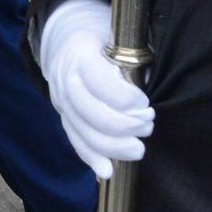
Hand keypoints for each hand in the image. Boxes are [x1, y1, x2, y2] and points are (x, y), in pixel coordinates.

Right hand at [37, 0, 153, 179]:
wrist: (69, 43)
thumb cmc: (105, 42)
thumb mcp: (119, 40)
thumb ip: (133, 61)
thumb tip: (150, 85)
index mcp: (80, 54)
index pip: (98, 81)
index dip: (123, 97)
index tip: (144, 104)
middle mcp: (65, 79)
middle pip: (88, 110)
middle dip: (122, 125)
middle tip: (147, 127)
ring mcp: (61, 100)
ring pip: (82, 130)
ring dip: (112, 146)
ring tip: (138, 149)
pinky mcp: (64, 117)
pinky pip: (75, 140)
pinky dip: (91, 157)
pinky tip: (107, 171)